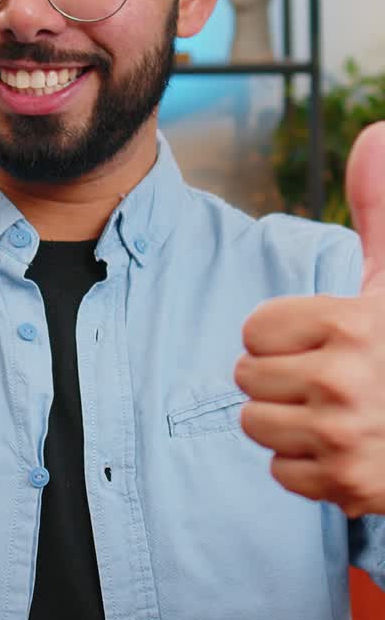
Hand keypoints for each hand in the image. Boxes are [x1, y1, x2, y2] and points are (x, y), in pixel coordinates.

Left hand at [236, 122, 384, 516]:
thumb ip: (378, 211)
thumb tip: (378, 131)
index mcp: (352, 325)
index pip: (255, 330)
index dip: (283, 335)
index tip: (325, 340)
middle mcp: (347, 382)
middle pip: (247, 378)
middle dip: (281, 378)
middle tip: (330, 380)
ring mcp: (346, 439)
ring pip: (257, 425)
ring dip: (288, 422)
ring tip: (336, 413)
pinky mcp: (346, 488)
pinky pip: (281, 472)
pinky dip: (307, 467)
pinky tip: (345, 449)